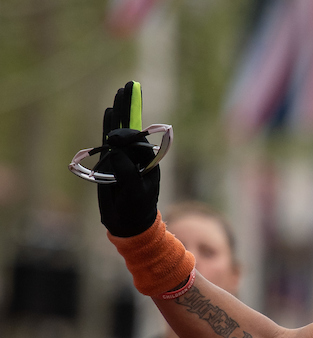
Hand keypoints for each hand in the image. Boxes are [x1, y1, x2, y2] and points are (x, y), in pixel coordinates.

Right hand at [96, 81, 159, 236]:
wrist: (128, 222)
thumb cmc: (136, 209)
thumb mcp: (134, 193)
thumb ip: (127, 172)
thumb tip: (116, 149)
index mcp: (148, 162)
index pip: (139, 139)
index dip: (131, 131)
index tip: (120, 134)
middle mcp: (136, 156)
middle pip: (132, 126)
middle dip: (131, 106)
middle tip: (130, 84)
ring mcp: (123, 157)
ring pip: (120, 129)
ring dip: (121, 111)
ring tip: (121, 92)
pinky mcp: (111, 161)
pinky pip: (109, 139)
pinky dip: (109, 125)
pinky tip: (110, 111)